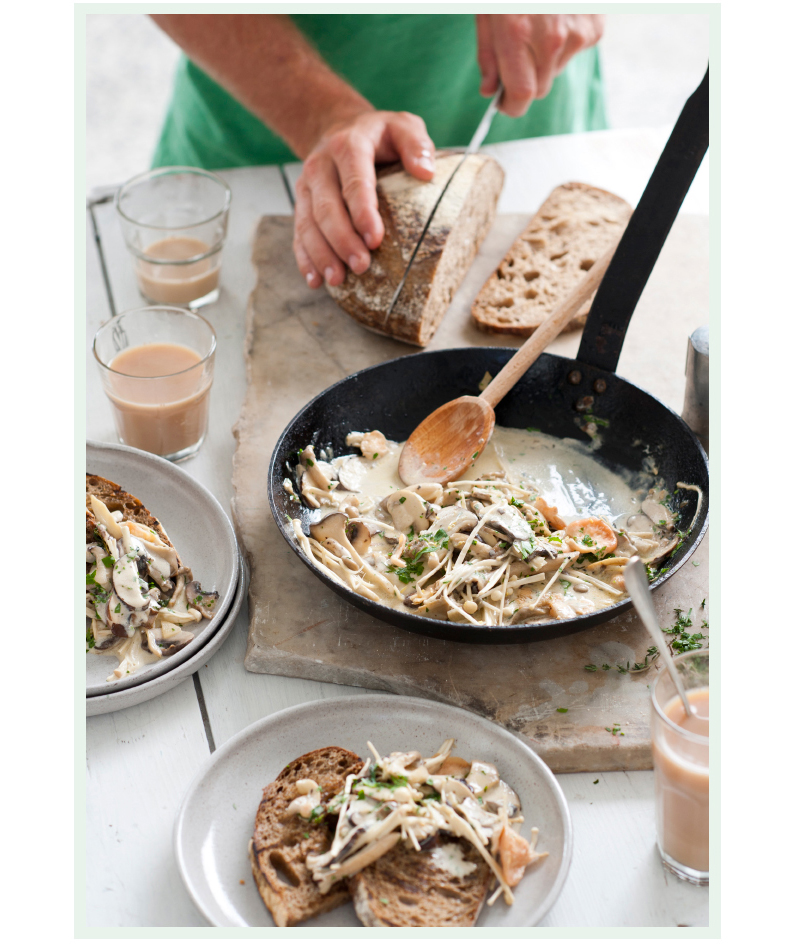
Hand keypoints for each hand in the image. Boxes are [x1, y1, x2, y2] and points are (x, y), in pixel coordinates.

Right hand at [294, 110, 435, 288]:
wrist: (338, 127)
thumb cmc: (379, 135)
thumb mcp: (402, 126)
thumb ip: (416, 143)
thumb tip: (426, 172)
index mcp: (348, 146)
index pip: (355, 182)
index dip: (363, 213)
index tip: (375, 240)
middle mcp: (321, 165)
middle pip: (327, 207)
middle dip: (342, 240)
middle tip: (361, 266)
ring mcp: (307, 186)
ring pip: (308, 223)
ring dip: (321, 254)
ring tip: (337, 280)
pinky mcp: (301, 203)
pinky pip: (298, 232)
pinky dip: (304, 258)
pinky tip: (315, 280)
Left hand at [476, 14, 604, 116]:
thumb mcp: (488, 12)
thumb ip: (488, 54)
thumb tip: (489, 90)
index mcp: (518, 34)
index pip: (521, 95)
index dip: (511, 106)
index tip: (505, 104)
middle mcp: (550, 39)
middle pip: (539, 89)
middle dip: (526, 81)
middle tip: (518, 56)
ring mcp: (576, 34)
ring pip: (555, 71)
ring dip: (545, 60)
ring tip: (539, 25)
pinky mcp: (594, 30)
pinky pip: (573, 53)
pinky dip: (564, 44)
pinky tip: (558, 18)